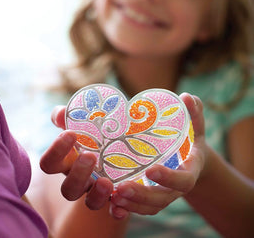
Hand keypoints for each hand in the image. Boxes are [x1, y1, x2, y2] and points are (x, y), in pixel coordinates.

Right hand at [39, 106, 113, 209]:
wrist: (115, 146)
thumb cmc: (92, 133)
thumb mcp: (81, 123)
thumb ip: (68, 116)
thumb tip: (61, 113)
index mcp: (67, 162)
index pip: (49, 164)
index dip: (56, 152)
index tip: (71, 134)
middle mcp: (78, 180)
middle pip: (68, 189)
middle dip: (77, 174)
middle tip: (90, 155)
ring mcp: (95, 190)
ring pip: (88, 202)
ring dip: (96, 195)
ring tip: (106, 181)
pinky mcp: (113, 197)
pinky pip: (112, 210)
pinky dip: (116, 210)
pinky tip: (121, 203)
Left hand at [109, 93, 206, 218]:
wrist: (190, 160)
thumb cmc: (190, 140)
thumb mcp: (195, 126)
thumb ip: (194, 112)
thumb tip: (187, 96)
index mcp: (189, 171)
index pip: (182, 181)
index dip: (168, 178)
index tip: (152, 170)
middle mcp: (176, 188)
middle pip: (161, 199)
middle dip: (142, 196)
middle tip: (121, 188)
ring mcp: (163, 195)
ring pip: (149, 207)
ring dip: (131, 205)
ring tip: (112, 196)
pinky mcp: (151, 197)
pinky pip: (140, 208)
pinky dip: (127, 209)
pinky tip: (111, 204)